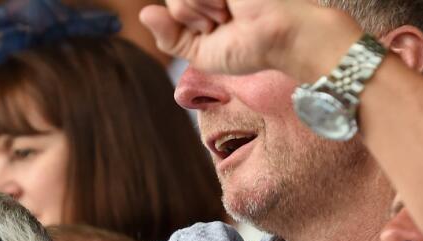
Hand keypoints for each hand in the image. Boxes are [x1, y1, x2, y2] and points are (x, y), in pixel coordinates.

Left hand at [139, 0, 360, 78]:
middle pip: (172, 0)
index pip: (171, 7)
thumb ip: (170, 37)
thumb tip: (143, 13)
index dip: (182, 21)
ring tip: (226, 15)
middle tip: (219, 23)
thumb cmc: (248, 48)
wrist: (279, 38)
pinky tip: (227, 7)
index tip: (211, 30)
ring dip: (197, 11)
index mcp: (201, 4)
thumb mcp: (200, 53)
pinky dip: (202, 3)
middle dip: (188, 16)